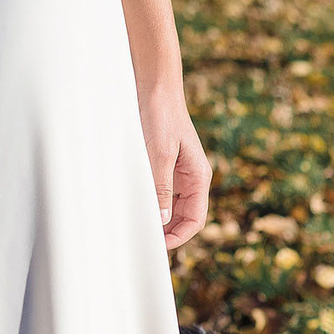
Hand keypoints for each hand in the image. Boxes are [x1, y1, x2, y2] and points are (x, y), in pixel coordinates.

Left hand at [139, 73, 209, 248]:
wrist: (154, 88)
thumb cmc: (161, 116)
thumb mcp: (160, 154)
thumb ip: (161, 187)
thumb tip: (161, 219)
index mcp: (199, 177)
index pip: (195, 219)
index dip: (179, 236)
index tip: (158, 245)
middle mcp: (191, 177)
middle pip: (183, 216)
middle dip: (167, 231)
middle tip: (143, 240)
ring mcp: (178, 171)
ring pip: (171, 206)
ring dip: (158, 217)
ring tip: (137, 225)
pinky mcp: (164, 164)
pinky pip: (160, 191)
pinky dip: (150, 201)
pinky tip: (134, 205)